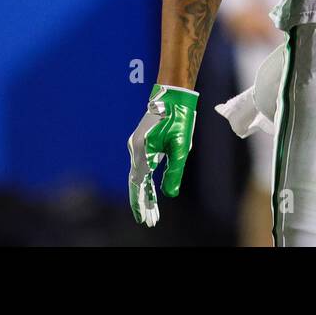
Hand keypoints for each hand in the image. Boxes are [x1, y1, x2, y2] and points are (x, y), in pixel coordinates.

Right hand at [127, 84, 197, 226]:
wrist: (173, 93)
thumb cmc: (178, 118)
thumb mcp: (180, 146)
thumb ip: (173, 171)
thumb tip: (169, 193)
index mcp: (142, 151)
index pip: (139, 184)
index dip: (141, 203)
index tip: (145, 219)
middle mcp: (135, 149)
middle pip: (136, 182)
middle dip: (143, 203)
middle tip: (150, 221)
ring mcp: (137, 145)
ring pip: (139, 175)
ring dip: (145, 193)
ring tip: (153, 212)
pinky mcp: (142, 142)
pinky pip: (142, 167)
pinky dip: (147, 181)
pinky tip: (153, 192)